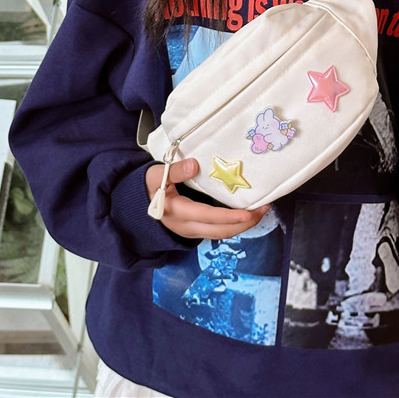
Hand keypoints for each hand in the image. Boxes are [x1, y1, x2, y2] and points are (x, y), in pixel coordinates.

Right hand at [145, 158, 269, 239]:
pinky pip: (218, 231)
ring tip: (259, 210)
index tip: (249, 212)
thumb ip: (175, 171)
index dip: (230, 217)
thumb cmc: (147, 188)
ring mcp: (192, 232)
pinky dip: (233, 224)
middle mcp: (188, 227)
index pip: (209, 217)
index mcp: (179, 213)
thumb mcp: (156, 175)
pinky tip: (243, 214)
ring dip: (242, 225)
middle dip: (246, 223)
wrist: (134, 207)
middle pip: (222, 231)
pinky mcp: (195, 230)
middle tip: (264, 208)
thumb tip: (194, 165)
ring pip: (222, 234)